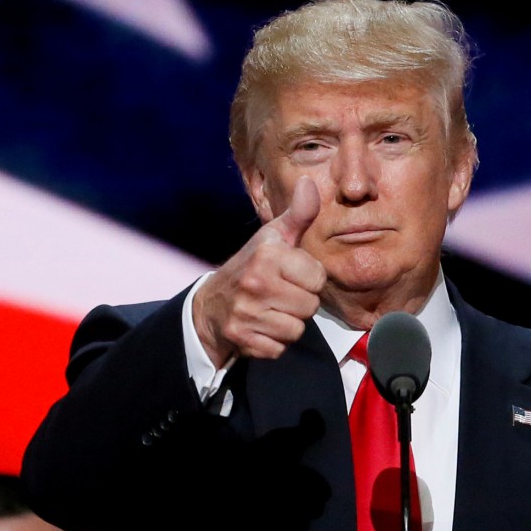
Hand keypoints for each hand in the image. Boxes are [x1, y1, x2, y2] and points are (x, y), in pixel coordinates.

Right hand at [192, 176, 326, 364]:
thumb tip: (309, 182)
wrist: (212, 304)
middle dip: (300, 303)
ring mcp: (246, 312)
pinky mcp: (242, 338)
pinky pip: (279, 348)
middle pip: (311, 306)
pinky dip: (273, 342)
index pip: (318, 278)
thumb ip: (298, 214)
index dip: (309, 279)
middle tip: (279, 295)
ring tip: (270, 310)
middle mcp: (255, 282)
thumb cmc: (252, 267)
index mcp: (267, 255)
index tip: (289, 275)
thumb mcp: (273, 237)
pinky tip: (260, 327)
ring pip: (297, 329)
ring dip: (287, 324)